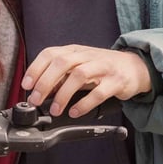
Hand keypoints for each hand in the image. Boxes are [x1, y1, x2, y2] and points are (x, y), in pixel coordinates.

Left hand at [22, 45, 152, 116]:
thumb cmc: (103, 67)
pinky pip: (98, 92)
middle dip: (45, 82)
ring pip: (79, 75)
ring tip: (55, 110)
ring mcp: (103, 68)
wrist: (135, 67)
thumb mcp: (80, 65)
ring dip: (63, 94)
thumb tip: (40, 90)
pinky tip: (75, 112)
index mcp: (76, 51)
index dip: (36, 69)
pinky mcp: (116, 82)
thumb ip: (61, 75)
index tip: (26, 85)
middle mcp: (88, 56)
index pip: (50, 53)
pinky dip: (84, 104)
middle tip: (36, 100)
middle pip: (62, 63)